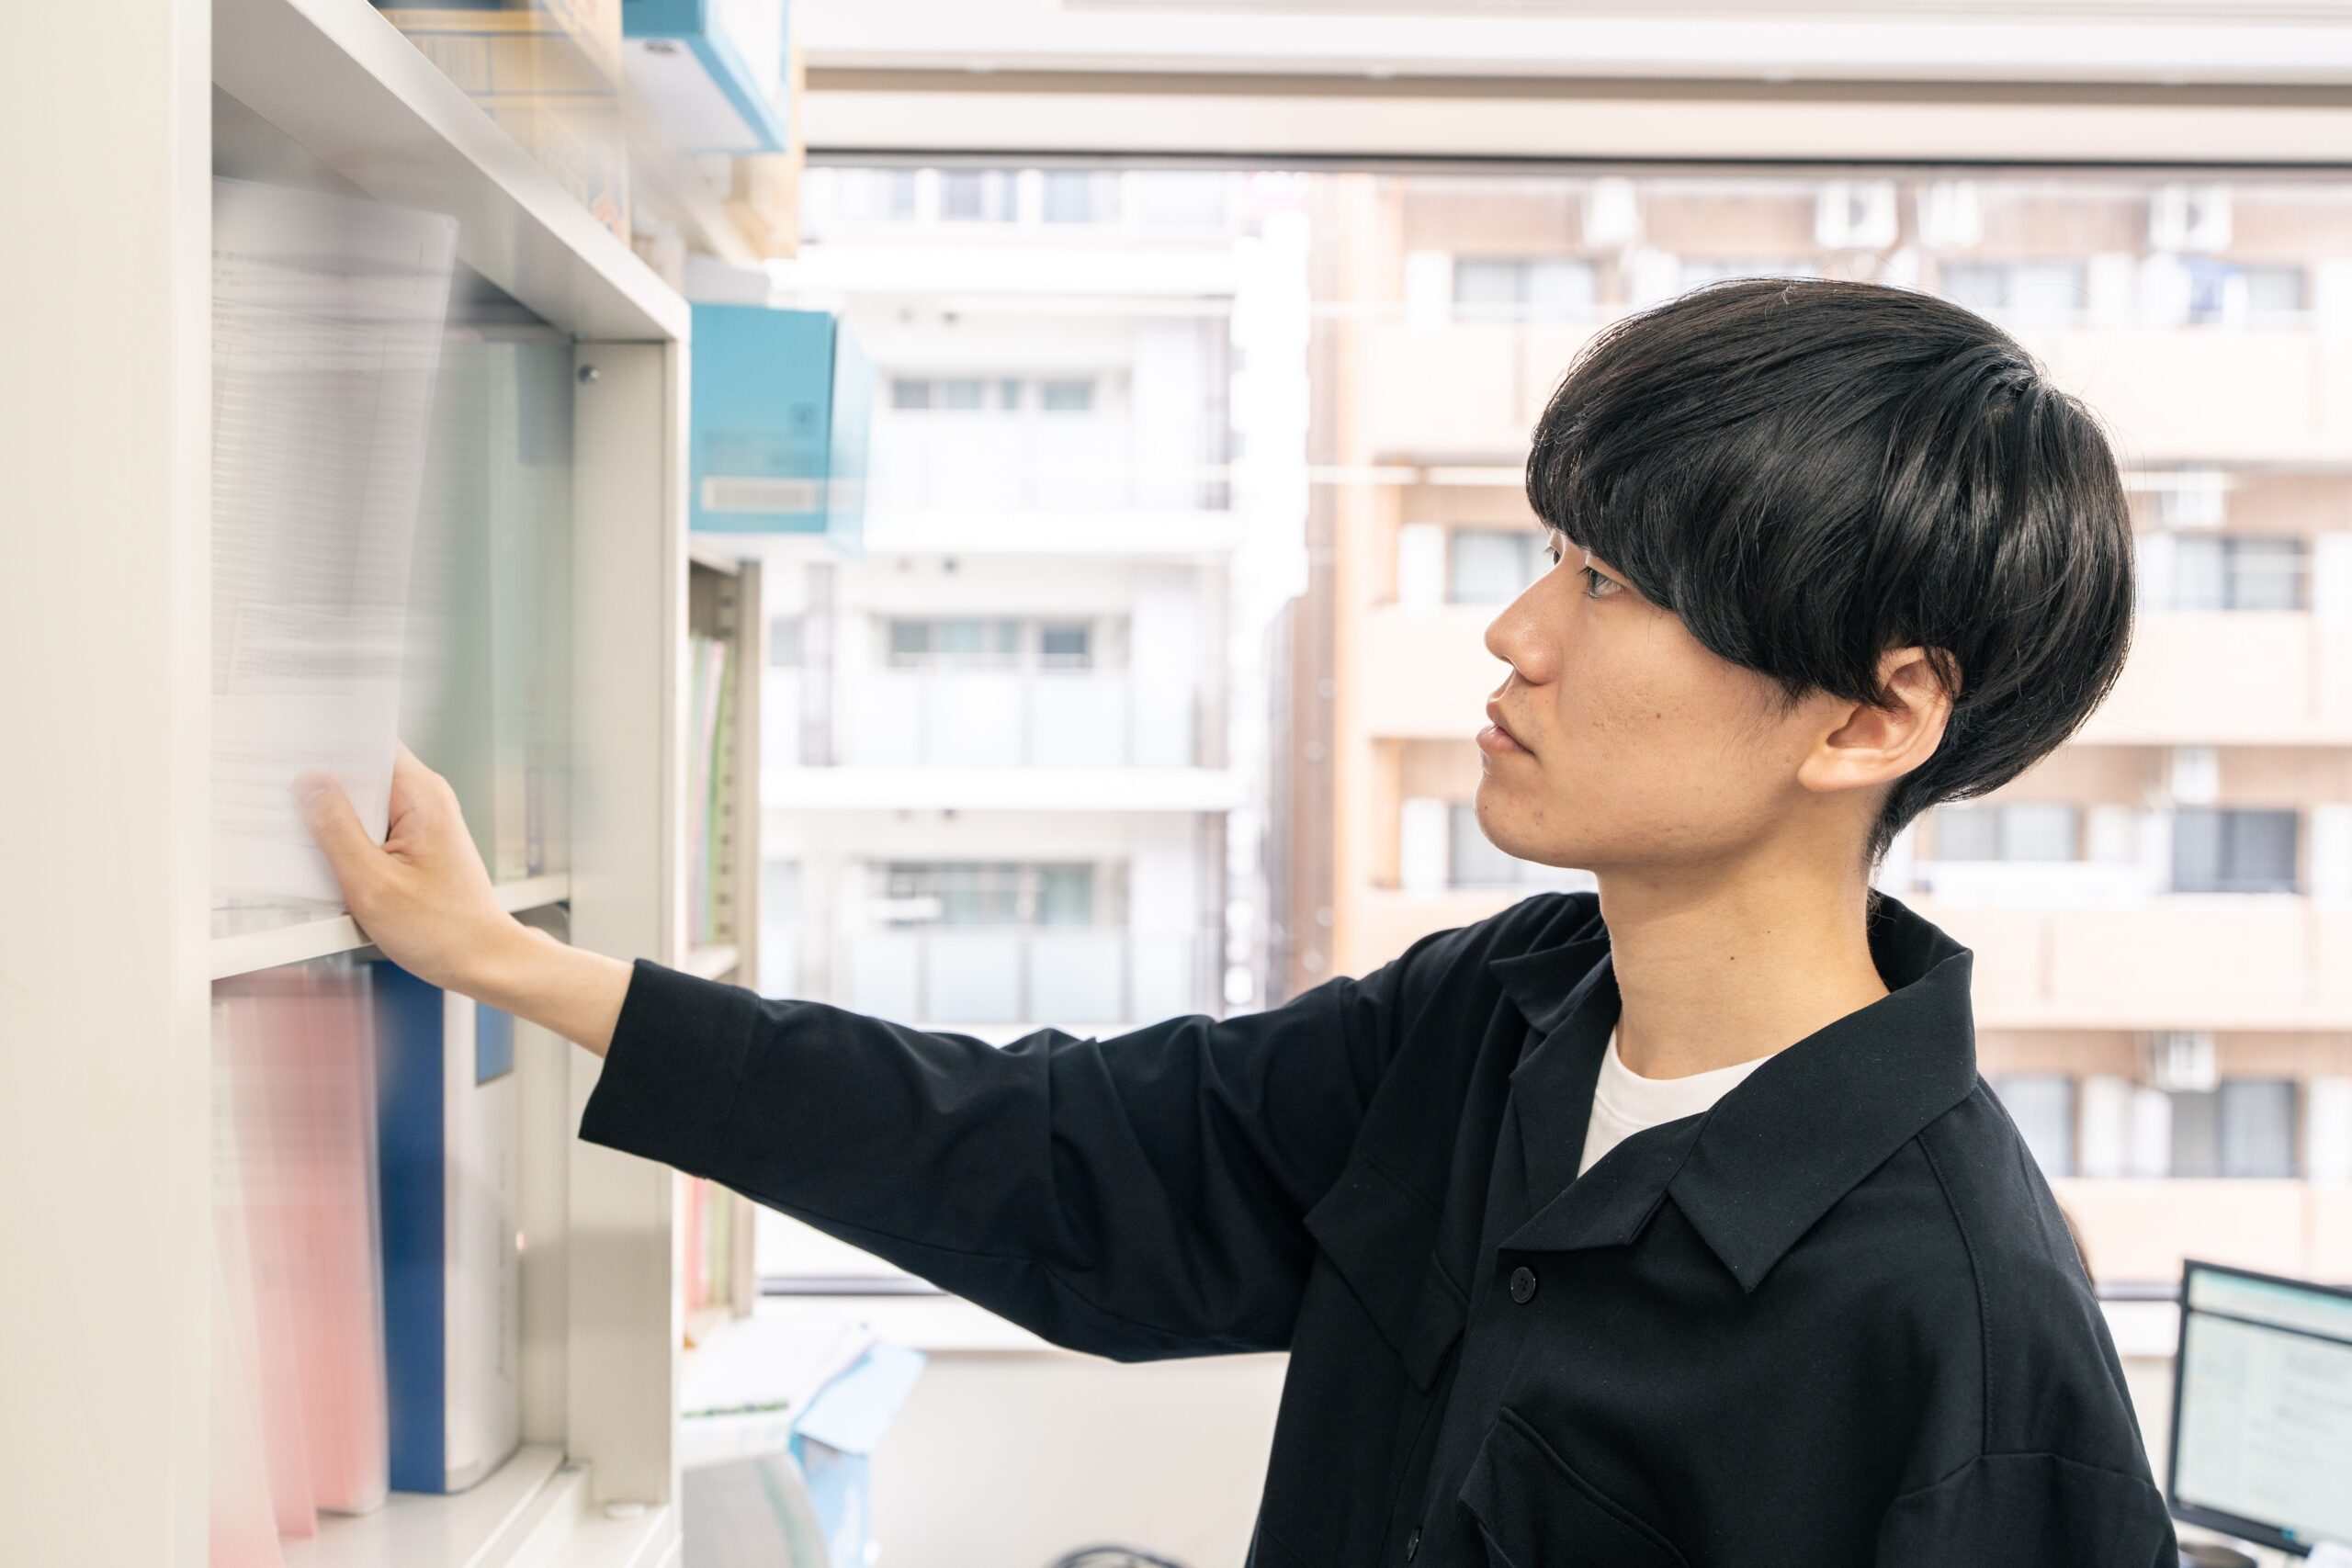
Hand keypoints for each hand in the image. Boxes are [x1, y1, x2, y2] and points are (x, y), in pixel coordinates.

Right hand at [294, 742, 524, 995]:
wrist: (483, 961)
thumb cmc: (441, 930)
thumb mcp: (372, 884)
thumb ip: (336, 830)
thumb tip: (308, 784)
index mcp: (422, 795)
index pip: (367, 742)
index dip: (325, 742)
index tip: (286, 748)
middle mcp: (426, 798)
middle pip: (362, 770)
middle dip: (321, 780)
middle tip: (276, 793)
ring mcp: (422, 820)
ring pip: (363, 800)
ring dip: (331, 813)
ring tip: (294, 828)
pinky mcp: (415, 842)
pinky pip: (372, 825)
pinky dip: (347, 836)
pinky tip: (323, 855)